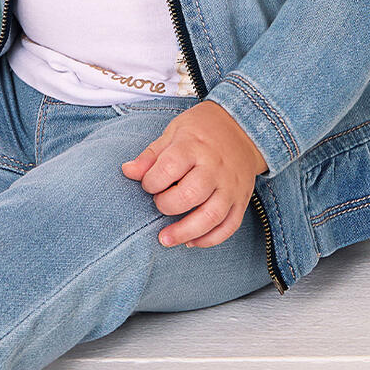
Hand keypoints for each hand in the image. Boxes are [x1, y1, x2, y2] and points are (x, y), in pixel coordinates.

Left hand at [121, 100, 268, 248]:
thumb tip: (127, 171)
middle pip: (190, 195)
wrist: (242, 128)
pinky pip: (229, 226)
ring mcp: (231, 185)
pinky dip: (210, 239)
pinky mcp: (241, 199)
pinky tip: (191, 241)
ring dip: (186, 232)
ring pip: (211, 216)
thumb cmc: (201, 130)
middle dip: (167, 205)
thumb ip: (151, 155)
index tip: (147, 184)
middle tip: (159, 203)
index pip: (169, 168)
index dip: (151, 181)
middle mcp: (215, 167)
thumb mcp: (173, 132)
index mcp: (194, 146)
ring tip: (165, 239)